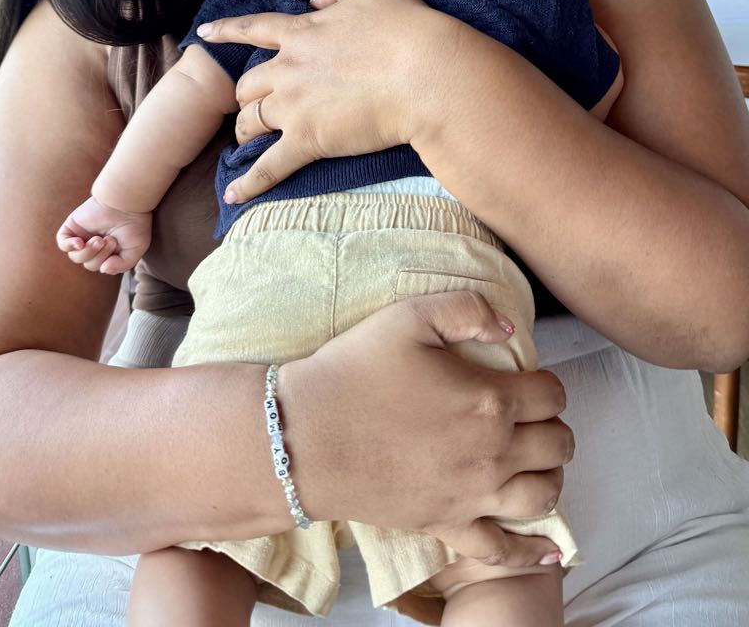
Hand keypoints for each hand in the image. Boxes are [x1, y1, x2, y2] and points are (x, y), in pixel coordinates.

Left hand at [56, 196, 151, 273]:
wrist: (126, 202)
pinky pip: (63, 243)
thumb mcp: (135, 251)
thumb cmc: (135, 224)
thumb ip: (122, 266)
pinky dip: (69, 246)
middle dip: (99, 256)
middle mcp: (94, 244)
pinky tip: (80, 242)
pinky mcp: (73, 226)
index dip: (108, 262)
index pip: (100, 267)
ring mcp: (83, 235)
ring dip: (88, 252)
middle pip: (89, 264)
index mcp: (108, 251)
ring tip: (99, 239)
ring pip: (76, 257)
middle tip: (110, 240)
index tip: (116, 245)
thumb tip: (102, 269)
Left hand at [196, 0, 456, 203]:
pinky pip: (269, 167)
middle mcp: (288, 67)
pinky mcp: (308, 139)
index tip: (204, 35)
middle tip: (253, 106)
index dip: (225, 31)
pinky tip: (233, 195)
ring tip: (247, 141)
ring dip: (246, 132)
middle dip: (246, 96)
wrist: (426, 74)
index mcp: (302, 31)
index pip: (252, 28)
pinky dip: (249, 183)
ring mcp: (294, 105)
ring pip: (250, 121)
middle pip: (247, 84)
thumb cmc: (408, 29)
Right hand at [283, 290, 571, 565]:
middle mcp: (492, 454)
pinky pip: (503, 552)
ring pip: (543, 495)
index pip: (551, 394)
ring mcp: (471, 497)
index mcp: (490, 400)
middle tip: (529, 414)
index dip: (545, 382)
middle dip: (552, 425)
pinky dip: (531, 552)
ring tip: (537, 460)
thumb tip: (510, 327)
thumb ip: (468, 309)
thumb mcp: (409, 316)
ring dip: (550, 474)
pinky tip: (549, 550)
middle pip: (556, 445)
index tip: (525, 377)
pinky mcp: (446, 526)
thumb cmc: (354, 372)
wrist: (304, 437)